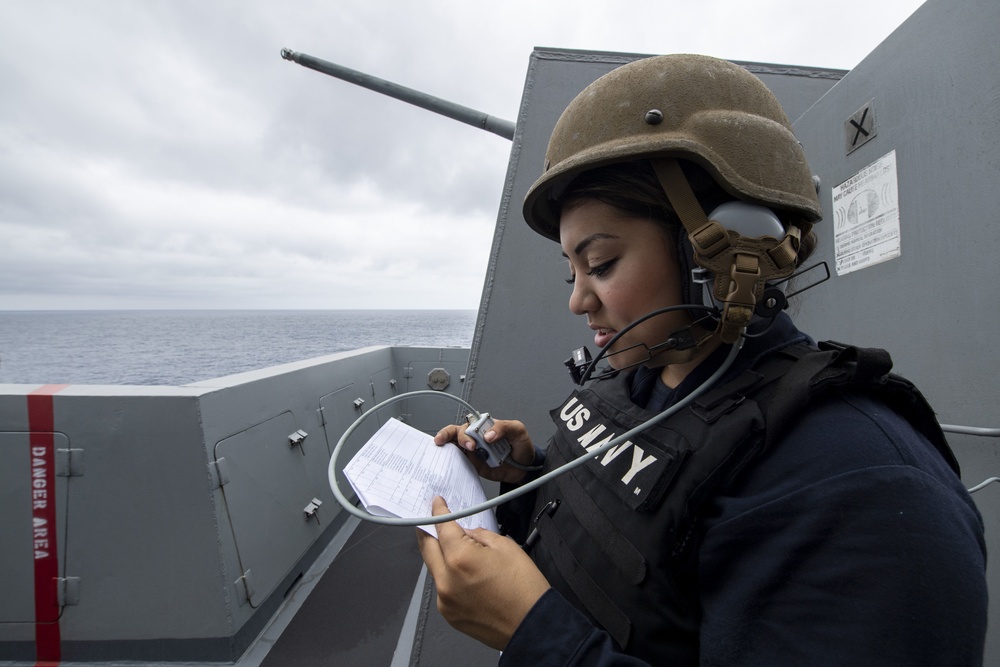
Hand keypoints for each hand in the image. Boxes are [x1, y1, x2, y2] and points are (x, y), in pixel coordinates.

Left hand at [417, 496, 549, 649]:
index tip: (437, 504)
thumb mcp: (506, 547)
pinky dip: (447, 577)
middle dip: (427, 532)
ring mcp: (445, 600)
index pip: (442, 527)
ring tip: (451, 548)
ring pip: (434, 569)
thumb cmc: (524, 588)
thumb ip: (479, 536)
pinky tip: (462, 574)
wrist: (532, 626)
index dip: (438, 512)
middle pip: (427, 548)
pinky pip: (442, 588)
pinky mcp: (449, 614)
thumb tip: (466, 534)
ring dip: (439, 556)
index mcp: (460, 558)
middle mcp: (446, 580)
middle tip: (430, 522)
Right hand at [433, 418, 535, 483]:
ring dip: (450, 449)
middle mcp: (476, 437)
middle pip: (457, 433)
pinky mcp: (474, 464)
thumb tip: (488, 435)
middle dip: (457, 438)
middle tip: (469, 447)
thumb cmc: (521, 445)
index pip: (469, 423)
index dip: (466, 429)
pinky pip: (460, 462)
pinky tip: (452, 464)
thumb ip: (503, 427)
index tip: (474, 438)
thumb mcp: (517, 430)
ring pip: (454, 447)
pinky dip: (453, 463)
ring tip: (455, 454)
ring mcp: (474, 451)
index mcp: (485, 426)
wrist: (525, 468)